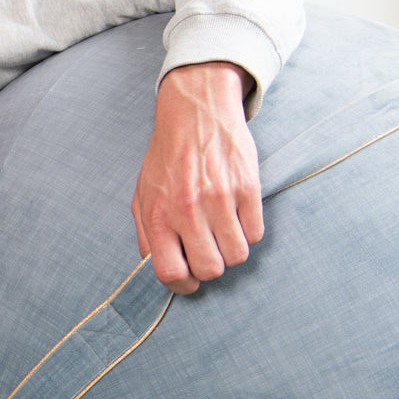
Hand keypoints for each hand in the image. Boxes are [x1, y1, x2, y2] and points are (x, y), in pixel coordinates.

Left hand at [131, 62, 262, 294]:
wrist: (195, 112)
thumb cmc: (167, 159)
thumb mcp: (143, 196)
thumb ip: (146, 235)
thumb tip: (157, 270)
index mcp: (158, 215)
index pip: (170, 273)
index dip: (182, 286)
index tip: (189, 280)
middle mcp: (187, 211)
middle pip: (209, 270)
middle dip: (210, 267)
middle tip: (208, 250)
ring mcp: (219, 200)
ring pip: (237, 256)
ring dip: (231, 250)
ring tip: (222, 231)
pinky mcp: (247, 188)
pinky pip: (256, 234)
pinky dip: (249, 231)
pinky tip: (237, 214)